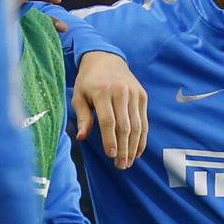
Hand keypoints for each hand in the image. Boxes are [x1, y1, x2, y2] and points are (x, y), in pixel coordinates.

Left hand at [71, 51, 147, 167]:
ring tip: (129, 162)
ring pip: (137, 126)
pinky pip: (144, 121)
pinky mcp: (142, 97)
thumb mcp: (79, 96)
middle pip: (125, 126)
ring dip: (134, 146)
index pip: (109, 121)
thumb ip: (83, 117)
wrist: (106, 58)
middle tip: (121, 165)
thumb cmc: (88, 80)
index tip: (110, 155)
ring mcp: (134, 94)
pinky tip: (137, 150)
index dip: (110, 140)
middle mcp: (120, 93)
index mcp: (102, 91)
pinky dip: (142, 137)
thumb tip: (83, 138)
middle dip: (124, 148)